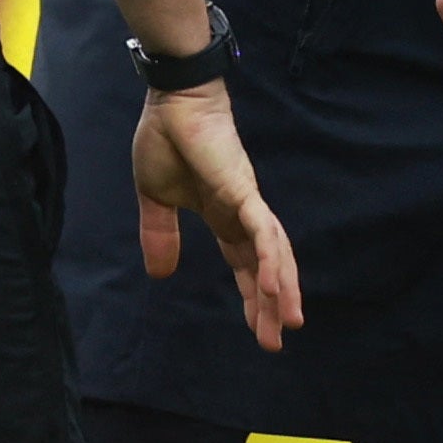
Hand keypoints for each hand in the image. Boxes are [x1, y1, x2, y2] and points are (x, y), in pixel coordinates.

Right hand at [131, 84, 304, 352]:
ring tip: (286, 323)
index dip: (252, 297)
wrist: (172, 101)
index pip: (244, 264)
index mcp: (224, 216)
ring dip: (279, 289)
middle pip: (264, 267)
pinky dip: (269, 258)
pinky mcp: (242, 190)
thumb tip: (160, 275)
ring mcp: (246, 202)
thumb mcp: (156, 199)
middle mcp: (243, 213)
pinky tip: (271, 286)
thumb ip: (160, 235)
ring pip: (272, 253)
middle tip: (277, 341)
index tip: (259, 330)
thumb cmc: (166, 140)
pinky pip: (261, 230)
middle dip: (270, 304)